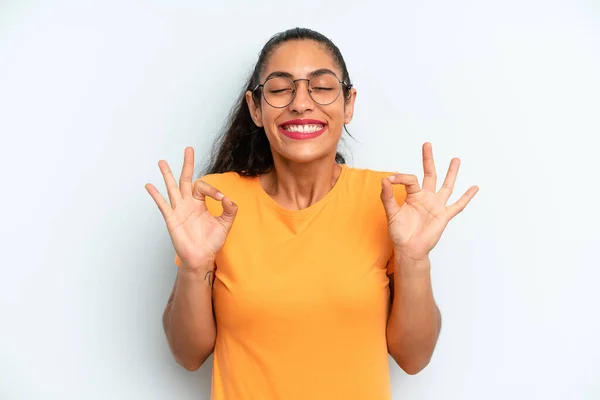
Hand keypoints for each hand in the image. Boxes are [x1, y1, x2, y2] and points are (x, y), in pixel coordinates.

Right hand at [145, 147, 237, 270]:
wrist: (202, 257)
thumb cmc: (211, 242)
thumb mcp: (225, 224)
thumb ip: (229, 210)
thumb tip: (227, 198)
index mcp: (199, 203)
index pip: (203, 187)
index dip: (213, 190)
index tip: (222, 200)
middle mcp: (188, 203)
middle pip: (186, 179)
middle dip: (187, 164)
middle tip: (188, 149)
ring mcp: (178, 210)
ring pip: (172, 188)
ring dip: (167, 174)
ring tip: (162, 161)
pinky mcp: (172, 219)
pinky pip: (162, 205)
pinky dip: (156, 195)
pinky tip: (149, 186)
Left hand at [380, 142, 478, 261]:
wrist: (409, 249)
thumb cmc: (399, 232)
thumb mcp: (391, 213)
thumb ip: (387, 196)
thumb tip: (384, 179)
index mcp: (413, 196)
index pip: (410, 179)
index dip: (400, 177)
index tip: (390, 179)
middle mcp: (426, 198)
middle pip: (429, 174)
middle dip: (428, 160)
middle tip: (427, 144)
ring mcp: (436, 206)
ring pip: (446, 186)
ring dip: (451, 173)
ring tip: (455, 159)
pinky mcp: (444, 216)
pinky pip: (458, 205)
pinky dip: (466, 197)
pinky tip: (474, 187)